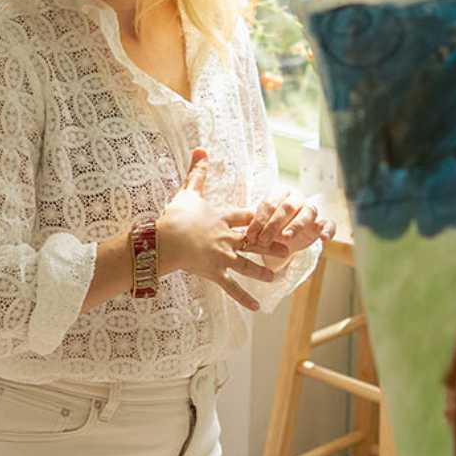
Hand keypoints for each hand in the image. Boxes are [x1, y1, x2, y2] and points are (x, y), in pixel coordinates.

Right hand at [155, 149, 273, 310]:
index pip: (245, 216)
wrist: (167, 240)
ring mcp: (223, 256)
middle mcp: (228, 237)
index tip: (269, 217)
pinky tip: (257, 306)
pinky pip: (232, 287)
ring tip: (277, 276)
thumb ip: (198, 172)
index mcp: (222, 217)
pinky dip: (244, 297)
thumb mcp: (188, 192)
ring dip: (263, 270)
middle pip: (254, 240)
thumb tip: (201, 148)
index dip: (257, 216)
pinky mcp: (215, 272)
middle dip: (271, 243)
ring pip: (248, 264)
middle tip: (288, 247)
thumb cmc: (176, 216)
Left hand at [239, 192, 334, 265]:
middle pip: (288, 207)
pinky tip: (323, 238)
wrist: (282, 243)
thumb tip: (247, 234)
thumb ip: (255, 227)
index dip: (260, 220)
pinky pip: (329, 224)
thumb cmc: (268, 230)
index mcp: (280, 193)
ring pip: (308, 213)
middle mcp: (297, 199)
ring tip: (285, 237)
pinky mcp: (322, 224)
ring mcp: (311, 210)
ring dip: (296, 225)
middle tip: (263, 240)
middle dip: (274, 224)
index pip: (270, 203)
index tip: (251, 235)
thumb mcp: (259, 227)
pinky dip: (328, 230)